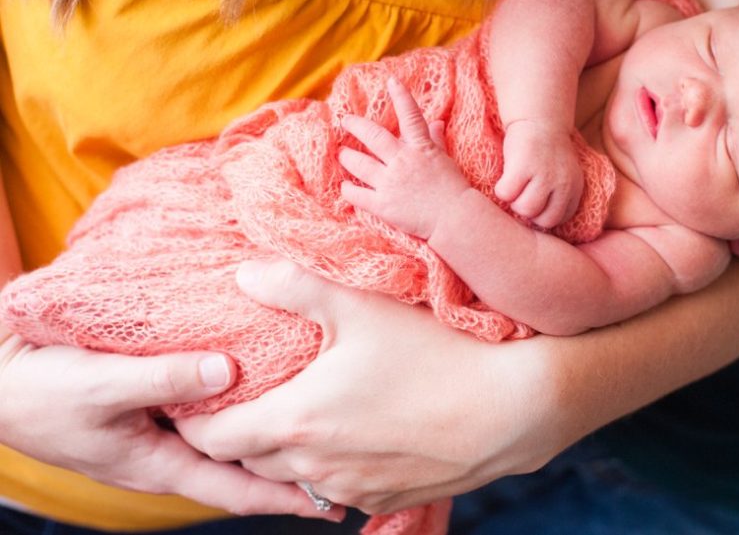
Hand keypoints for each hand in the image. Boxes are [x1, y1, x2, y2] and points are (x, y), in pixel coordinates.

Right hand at [0, 334, 341, 520]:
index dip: (285, 497)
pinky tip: (271, 381)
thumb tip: (230, 371)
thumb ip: (164, 379)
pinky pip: (211, 410)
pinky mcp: (157, 403)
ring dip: (271, 431)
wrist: (1, 376)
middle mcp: (170, 451)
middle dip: (290, 466)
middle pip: (242, 466)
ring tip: (320, 421)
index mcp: (161, 463)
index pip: (237, 490)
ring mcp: (164, 429)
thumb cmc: (43, 393)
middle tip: (342, 456)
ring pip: (231, 436)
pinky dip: (244, 402)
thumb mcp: (102, 386)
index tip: (332, 500)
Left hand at [177, 259, 568, 514]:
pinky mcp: (387, 497)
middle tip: (245, 396)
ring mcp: (352, 489)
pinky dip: (329, 465)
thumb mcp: (360, 306)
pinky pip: (338, 488)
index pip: (210, 438)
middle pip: (247, 461)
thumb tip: (243, 274)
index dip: (194, 418)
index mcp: (294, 421)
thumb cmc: (434, 353)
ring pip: (293, 477)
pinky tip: (352, 431)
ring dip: (284, 451)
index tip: (200, 395)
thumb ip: (293, 285)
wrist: (511, 408)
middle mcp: (314, 467)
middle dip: (237, 432)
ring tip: (298, 410)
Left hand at [340, 78, 469, 238]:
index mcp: (420, 148)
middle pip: (373, 137)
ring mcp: (391, 182)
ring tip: (342, 154)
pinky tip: (345, 187)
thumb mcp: (446, 160)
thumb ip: (437, 140)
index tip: (392, 82)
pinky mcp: (383, 205)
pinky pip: (357, 194)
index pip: (410, 116)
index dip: (401, 97)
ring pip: (359, 164)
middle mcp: (403, 161)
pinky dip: (348, 189)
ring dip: (347, 157)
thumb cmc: (453, 190)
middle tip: (345, 120)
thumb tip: (436, 122)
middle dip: (356, 126)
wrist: (455, 219)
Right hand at [494, 119, 582, 227]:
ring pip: (524, 209)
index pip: (559, 220)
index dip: (542, 214)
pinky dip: (501, 189)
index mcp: (575, 187)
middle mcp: (563, 183)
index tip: (534, 201)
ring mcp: (544, 174)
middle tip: (521, 194)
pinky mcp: (523, 166)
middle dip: (528, 211)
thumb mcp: (563, 175)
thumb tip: (538, 228)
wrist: (539, 119)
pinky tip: (504, 178)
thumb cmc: (546, 152)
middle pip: (542, 220)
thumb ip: (558, 198)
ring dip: (514, 201)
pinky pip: (506, 194)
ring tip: (514, 186)